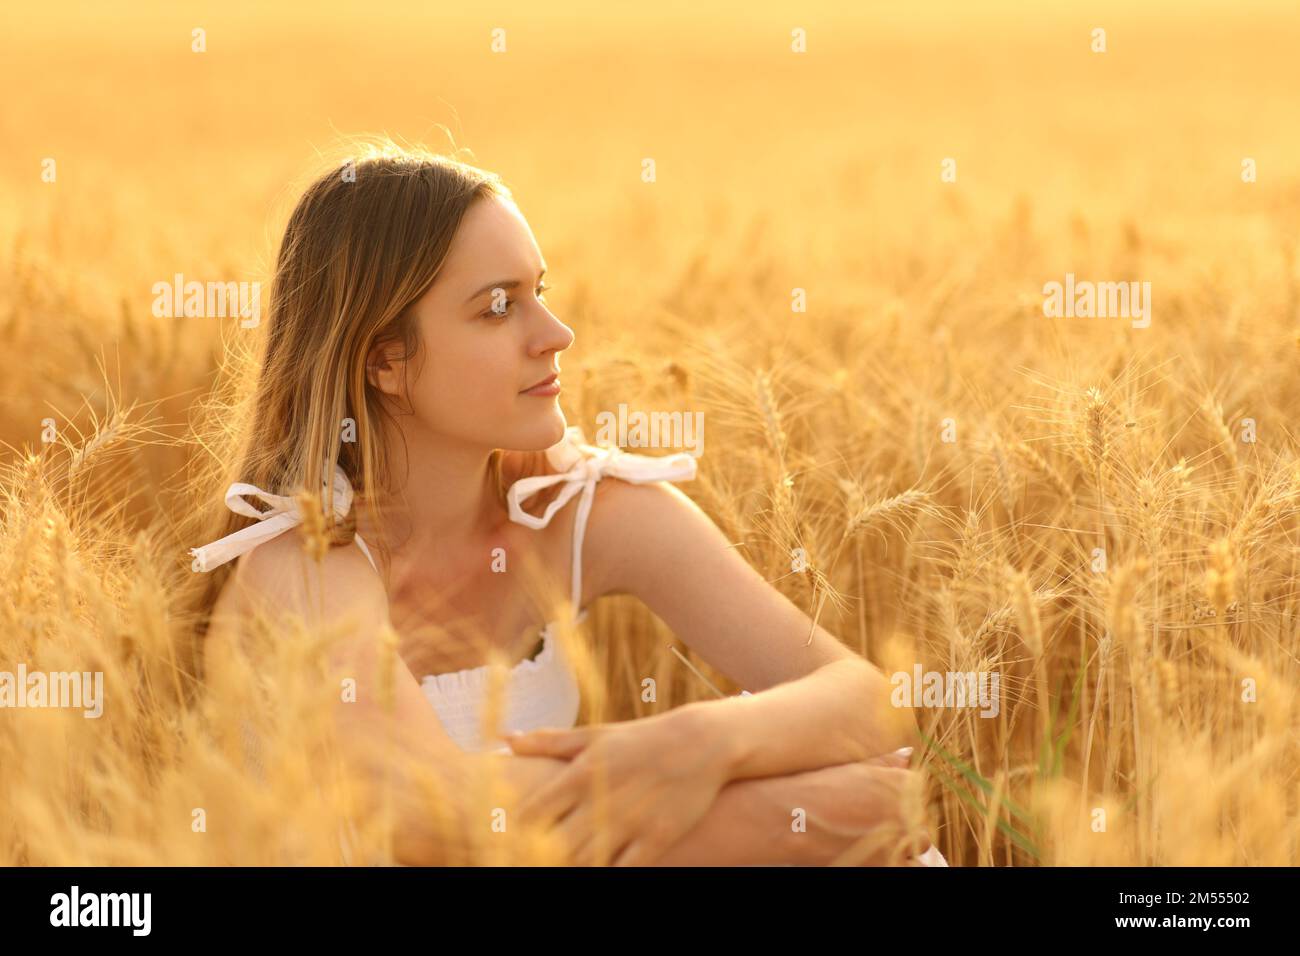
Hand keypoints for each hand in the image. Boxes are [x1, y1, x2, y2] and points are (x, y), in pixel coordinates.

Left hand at [502, 711, 732, 865]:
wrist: (701, 743)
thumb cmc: (640, 739)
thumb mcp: (594, 735)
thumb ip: (548, 741)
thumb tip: (505, 738)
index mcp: (581, 773)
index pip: (532, 813)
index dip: (515, 832)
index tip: (510, 839)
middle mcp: (602, 800)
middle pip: (553, 845)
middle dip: (538, 856)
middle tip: (531, 858)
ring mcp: (630, 822)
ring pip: (584, 861)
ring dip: (570, 865)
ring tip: (564, 862)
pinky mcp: (657, 838)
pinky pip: (624, 870)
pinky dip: (607, 872)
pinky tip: (599, 868)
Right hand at [795, 750, 935, 864]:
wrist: (790, 819)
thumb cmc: (816, 787)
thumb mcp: (851, 766)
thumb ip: (884, 761)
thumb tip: (907, 755)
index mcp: (903, 784)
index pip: (919, 792)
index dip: (903, 798)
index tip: (886, 802)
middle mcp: (907, 814)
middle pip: (922, 823)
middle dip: (906, 825)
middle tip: (880, 825)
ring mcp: (899, 844)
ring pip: (920, 848)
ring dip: (906, 846)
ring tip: (880, 842)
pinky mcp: (887, 866)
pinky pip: (907, 867)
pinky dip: (896, 862)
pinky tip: (875, 855)